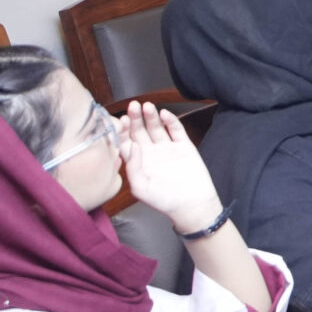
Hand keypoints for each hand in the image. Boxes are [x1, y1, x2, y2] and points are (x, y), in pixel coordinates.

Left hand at [120, 103, 222, 232]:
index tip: (119, 120)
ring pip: (156, 127)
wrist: (192, 204)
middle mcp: (151, 153)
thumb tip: (131, 146)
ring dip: (151, 116)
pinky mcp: (184, 146)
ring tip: (147, 106)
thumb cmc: (164, 200)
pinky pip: (176, 130)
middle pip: (139, 131)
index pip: (126, 142)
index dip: (122, 131)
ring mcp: (167, 148)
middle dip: (135, 118)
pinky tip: (164, 114)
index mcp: (138, 162)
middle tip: (133, 106)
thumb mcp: (141, 188)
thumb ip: (132, 167)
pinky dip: (171, 121)